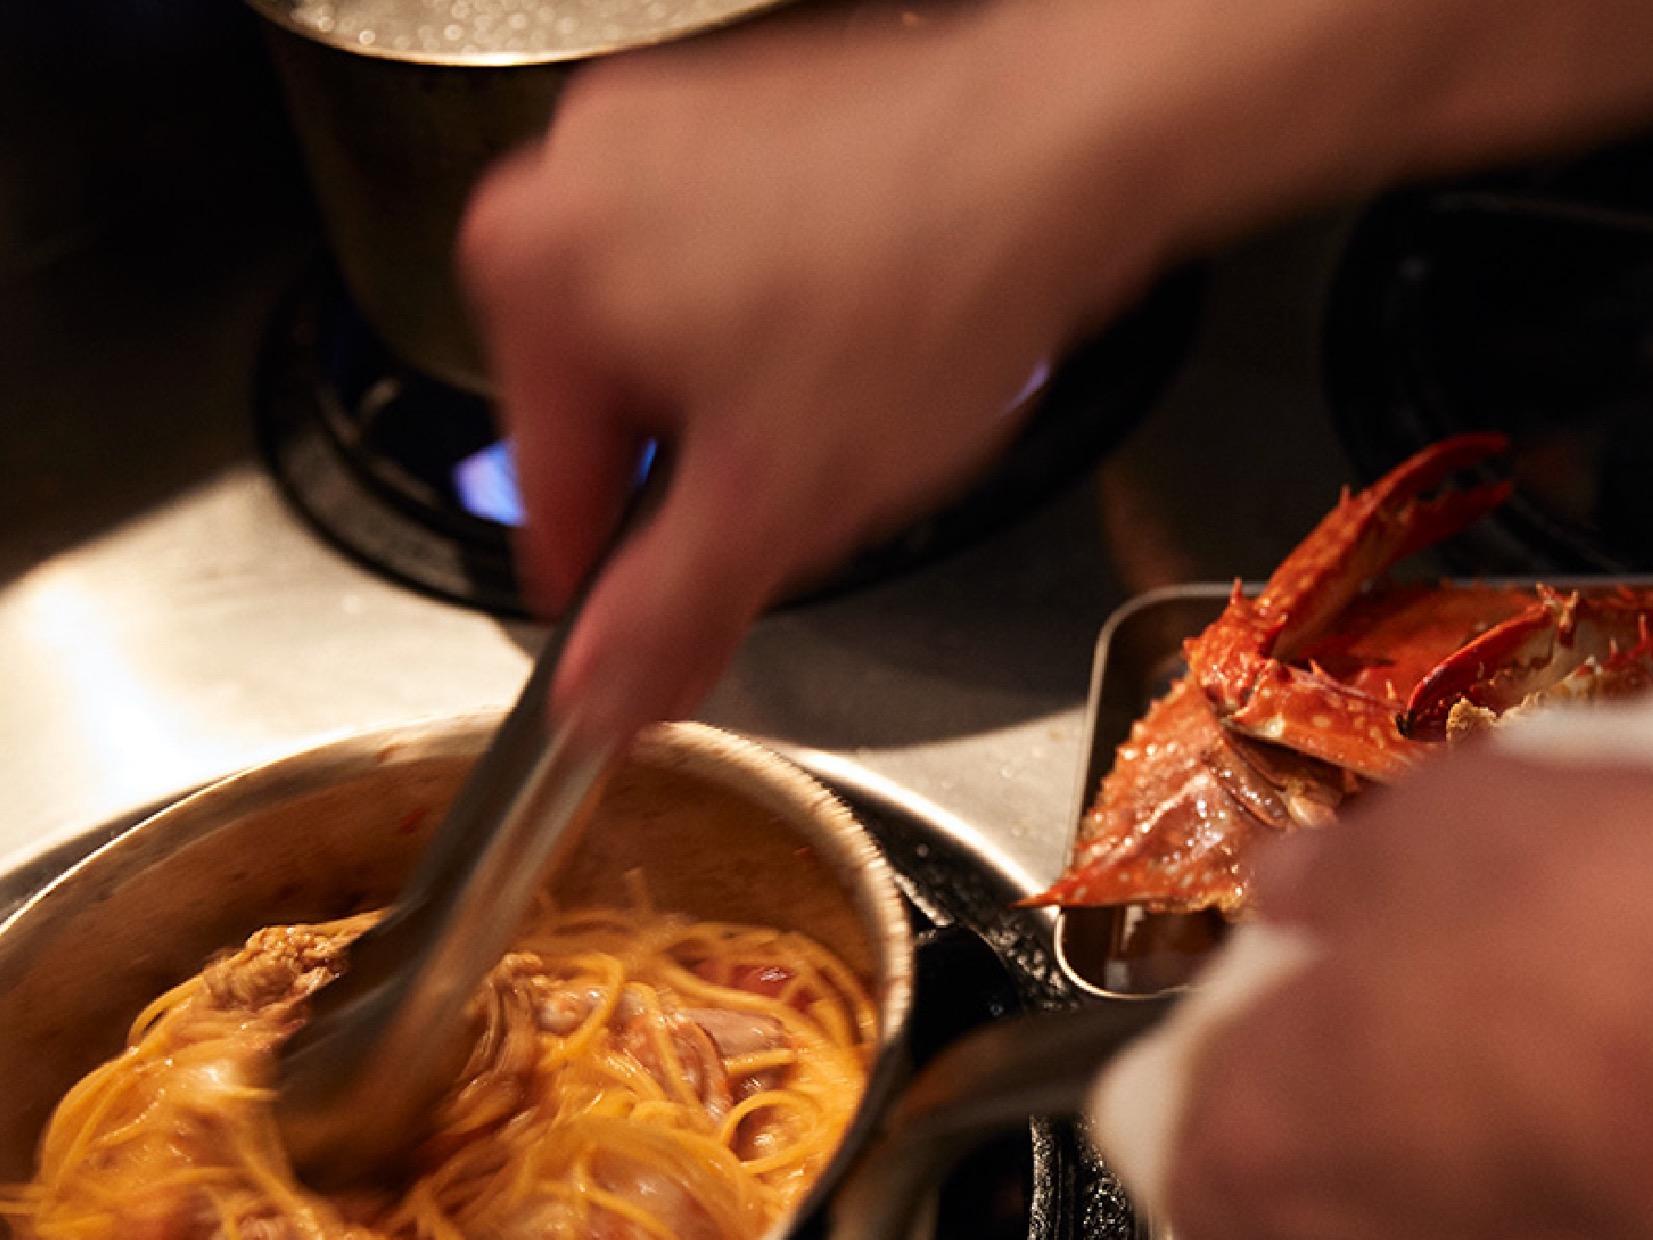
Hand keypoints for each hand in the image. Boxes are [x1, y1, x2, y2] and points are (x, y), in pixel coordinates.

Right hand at [457, 0, 1652, 743]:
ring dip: (757, 422)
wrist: (1113, 114)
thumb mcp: (797, 492)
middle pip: (613, 414)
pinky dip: (801, 348)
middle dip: (695, 495)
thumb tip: (607, 710)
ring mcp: (689, 139)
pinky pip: (750, 282)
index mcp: (550, 266)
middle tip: (782, 535)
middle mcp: (599, 178)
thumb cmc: (952, 272)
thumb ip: (677, 615)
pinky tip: (880, 360)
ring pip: (691, 347)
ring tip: (856, 432)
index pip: (538, 491)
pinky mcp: (778, 123)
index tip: (642, 647)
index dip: (607, 590)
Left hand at [1164, 747, 1652, 1239]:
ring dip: (1493, 1097)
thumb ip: (1334, 870)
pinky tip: (1637, 1023)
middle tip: (1425, 972)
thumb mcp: (1422, 834)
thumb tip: (1300, 880)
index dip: (1218, 1102)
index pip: (1194, 1176)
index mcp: (1265, 1133)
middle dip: (1375, 1077)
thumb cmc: (1575, 952)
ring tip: (1558, 975)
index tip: (1256, 1025)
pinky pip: (1583, 1193)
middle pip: (1334, 1172)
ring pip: (1467, 1190)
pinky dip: (1596, 1127)